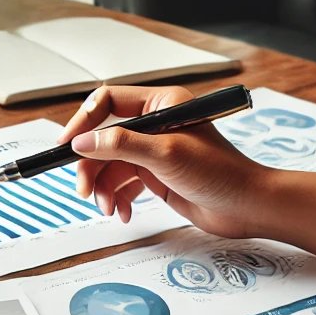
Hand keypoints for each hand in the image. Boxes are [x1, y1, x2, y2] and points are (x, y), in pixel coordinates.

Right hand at [56, 84, 267, 236]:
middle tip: (83, 188)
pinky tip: (123, 212)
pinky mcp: (154, 174)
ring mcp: (152, 150)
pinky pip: (121, 183)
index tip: (67, 144)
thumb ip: (120, 145)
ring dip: (103, 188)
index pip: (107, 102)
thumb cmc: (220, 173)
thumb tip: (82, 143)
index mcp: (161, 103)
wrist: (248, 207)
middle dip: (90, 166)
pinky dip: (117, 198)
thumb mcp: (165, 154)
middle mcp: (154, 123)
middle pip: (102, 138)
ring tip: (108, 207)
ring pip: (108, 164)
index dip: (83, 122)